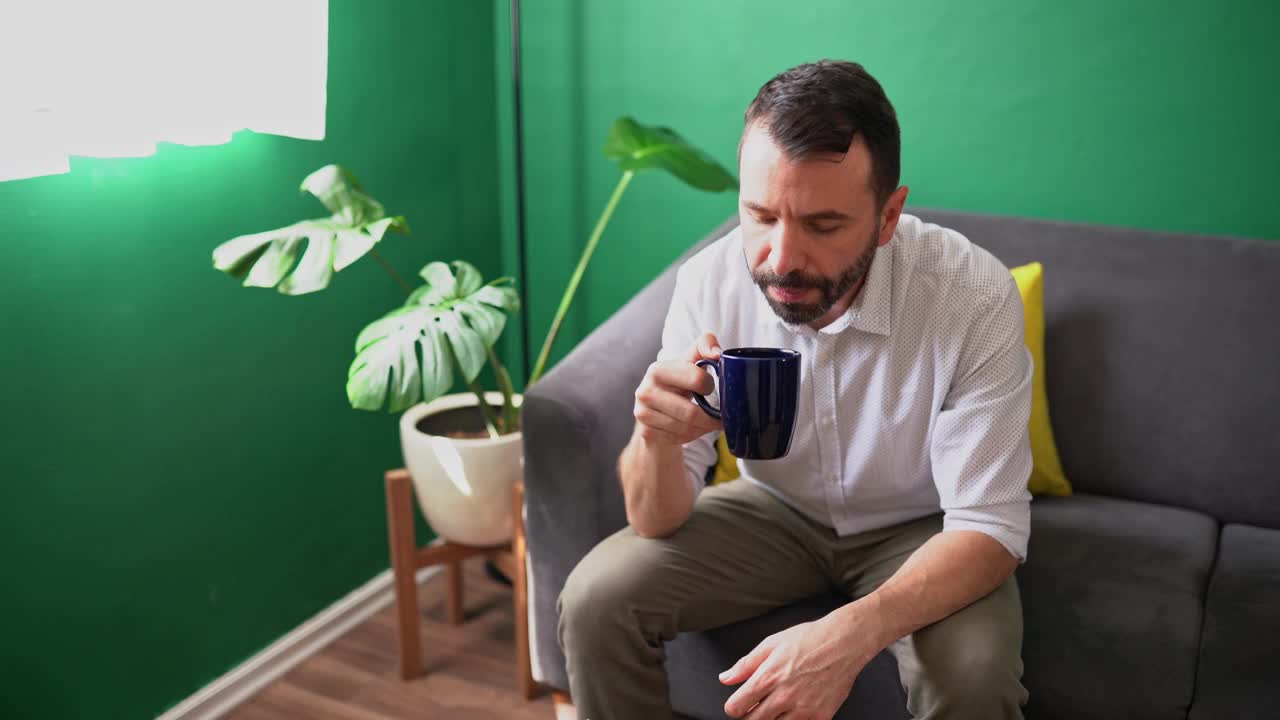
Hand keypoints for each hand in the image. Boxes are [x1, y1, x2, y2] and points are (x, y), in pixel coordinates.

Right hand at [632, 332, 723, 445]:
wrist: (656, 408)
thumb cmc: (678, 381)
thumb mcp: (690, 360)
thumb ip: (704, 345)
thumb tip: (716, 354)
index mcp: (657, 370)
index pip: (696, 378)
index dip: (710, 385)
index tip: (711, 388)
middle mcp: (645, 391)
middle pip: (690, 412)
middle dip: (711, 417)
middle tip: (721, 416)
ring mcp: (643, 414)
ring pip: (686, 428)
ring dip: (704, 428)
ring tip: (709, 422)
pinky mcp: (647, 433)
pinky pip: (679, 439)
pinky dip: (692, 436)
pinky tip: (693, 428)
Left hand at [719, 614, 870, 719]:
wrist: (844, 642)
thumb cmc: (810, 639)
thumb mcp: (772, 644)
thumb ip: (746, 664)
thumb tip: (726, 678)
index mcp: (769, 677)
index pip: (736, 707)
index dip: (734, 707)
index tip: (738, 704)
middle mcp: (784, 696)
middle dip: (749, 716)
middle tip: (756, 707)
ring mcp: (803, 709)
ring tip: (776, 707)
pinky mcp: (820, 717)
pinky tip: (794, 710)